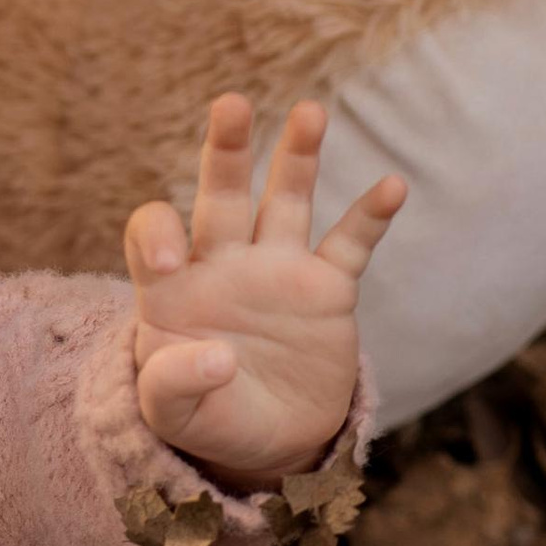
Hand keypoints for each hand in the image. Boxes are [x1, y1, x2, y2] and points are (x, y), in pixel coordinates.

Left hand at [125, 95, 403, 486]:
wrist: (267, 441)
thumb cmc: (206, 418)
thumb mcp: (171, 416)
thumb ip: (172, 387)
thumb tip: (217, 357)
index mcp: (171, 289)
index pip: (153, 234)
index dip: (157, 234)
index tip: (171, 260)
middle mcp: (222, 264)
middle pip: (220, 195)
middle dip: (224, 150)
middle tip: (229, 104)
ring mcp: (277, 270)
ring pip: (285, 200)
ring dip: (296, 157)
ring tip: (309, 112)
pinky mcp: (327, 289)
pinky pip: (350, 244)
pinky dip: (370, 215)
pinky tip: (392, 185)